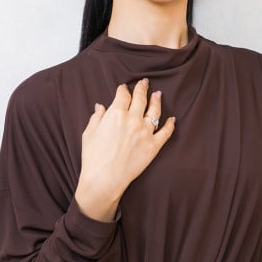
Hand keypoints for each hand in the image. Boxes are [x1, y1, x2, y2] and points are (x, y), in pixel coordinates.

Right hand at [75, 79, 175, 220]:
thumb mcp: (89, 134)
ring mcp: (145, 132)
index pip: (123, 96)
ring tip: (158, 95)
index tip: (124, 88)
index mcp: (116, 114)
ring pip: (155, 111)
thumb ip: (97, 117)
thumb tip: (100, 106)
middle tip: (145, 82)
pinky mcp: (154, 146)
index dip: (124, 90)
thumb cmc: (93, 157)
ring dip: (157, 101)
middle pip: (140, 99)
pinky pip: (166, 132)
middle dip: (142, 88)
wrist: (104, 179)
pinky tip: (172, 119)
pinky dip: (170, 124)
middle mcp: (133, 120)